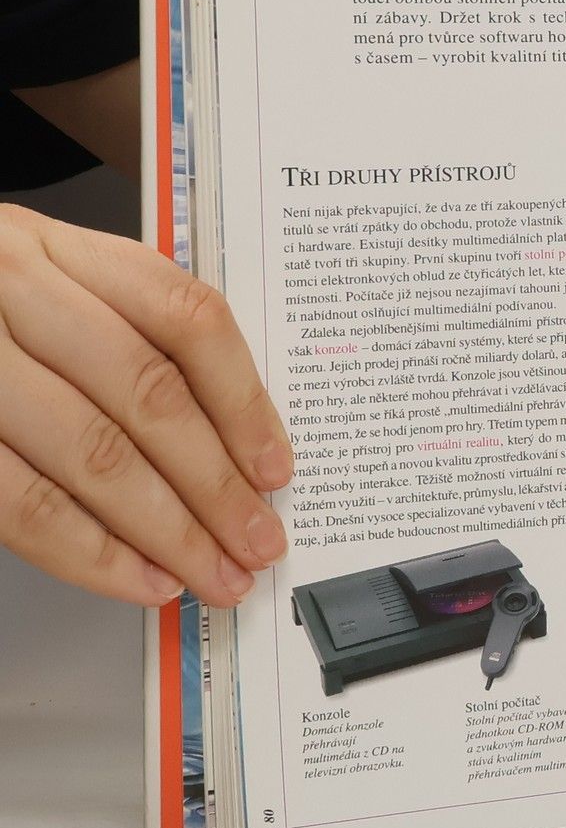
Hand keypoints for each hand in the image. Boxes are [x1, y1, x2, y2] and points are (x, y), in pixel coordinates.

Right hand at [0, 204, 290, 607]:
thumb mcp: (40, 285)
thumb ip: (121, 336)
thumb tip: (231, 446)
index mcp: (56, 250)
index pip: (184, 317)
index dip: (244, 400)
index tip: (276, 467)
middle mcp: (9, 291)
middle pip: (147, 394)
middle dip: (216, 484)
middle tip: (258, 541)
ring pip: (92, 452)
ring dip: (166, 529)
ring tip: (212, 574)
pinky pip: (20, 500)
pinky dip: (90, 550)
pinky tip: (138, 577)